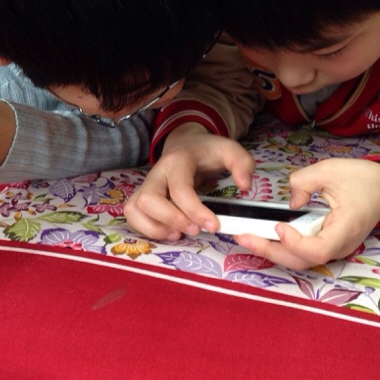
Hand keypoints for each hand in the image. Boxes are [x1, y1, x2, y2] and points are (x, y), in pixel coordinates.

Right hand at [124, 123, 254, 238]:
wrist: (186, 144)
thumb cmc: (208, 151)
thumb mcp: (231, 150)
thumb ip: (243, 164)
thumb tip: (245, 186)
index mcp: (178, 161)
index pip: (180, 189)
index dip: (195, 210)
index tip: (214, 225)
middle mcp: (156, 173)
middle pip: (148, 200)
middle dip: (171, 220)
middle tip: (194, 230)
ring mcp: (146, 185)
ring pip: (135, 209)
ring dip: (155, 228)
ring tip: (179, 235)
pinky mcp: (141, 196)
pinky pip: (133, 216)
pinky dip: (147, 229)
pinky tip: (170, 233)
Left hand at [234, 159, 379, 269]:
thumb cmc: (363, 179)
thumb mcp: (331, 169)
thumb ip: (305, 181)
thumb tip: (291, 201)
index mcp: (347, 228)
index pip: (319, 249)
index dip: (295, 243)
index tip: (279, 225)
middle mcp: (342, 245)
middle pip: (303, 260)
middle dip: (270, 251)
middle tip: (243, 237)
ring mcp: (336, 248)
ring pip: (302, 260)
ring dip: (273, 251)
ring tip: (246, 238)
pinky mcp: (329, 245)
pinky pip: (304, 252)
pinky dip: (282, 247)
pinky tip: (263, 237)